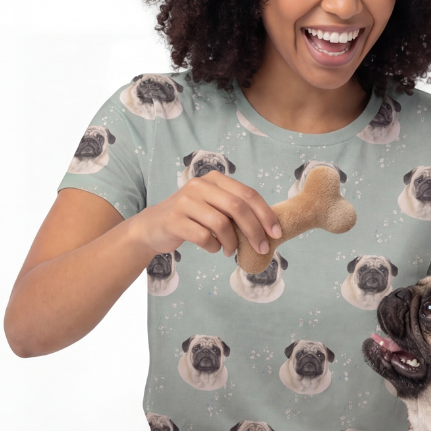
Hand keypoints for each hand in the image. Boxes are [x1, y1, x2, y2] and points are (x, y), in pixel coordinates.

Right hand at [131, 172, 281, 257]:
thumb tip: (269, 228)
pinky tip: (213, 249)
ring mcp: (185, 202)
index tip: (276, 233)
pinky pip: (203, 237)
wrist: (153, 227)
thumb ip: (235, 210)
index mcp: (215, 180)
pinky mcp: (174, 220)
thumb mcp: (214, 207)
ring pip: (221, 224)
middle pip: (237, 207)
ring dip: (232, 242)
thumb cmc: (192, 219)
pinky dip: (213, 247)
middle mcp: (200, 186)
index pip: (248, 194)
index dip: (266, 214)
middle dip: (255, 231)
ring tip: (229, 250)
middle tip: (262, 248)